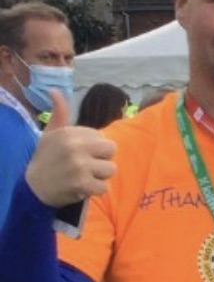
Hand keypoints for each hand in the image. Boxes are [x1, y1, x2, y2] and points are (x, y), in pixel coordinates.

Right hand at [26, 89, 115, 207]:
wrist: (34, 186)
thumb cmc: (45, 158)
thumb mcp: (50, 133)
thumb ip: (59, 113)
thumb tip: (55, 90)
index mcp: (70, 132)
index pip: (101, 136)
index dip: (94, 147)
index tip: (79, 153)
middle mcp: (75, 146)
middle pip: (111, 149)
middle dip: (102, 158)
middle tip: (88, 165)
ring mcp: (79, 165)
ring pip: (110, 169)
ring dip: (100, 176)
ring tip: (85, 176)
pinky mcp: (82, 183)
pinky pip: (104, 187)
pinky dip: (95, 190)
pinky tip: (83, 187)